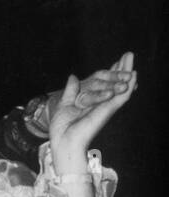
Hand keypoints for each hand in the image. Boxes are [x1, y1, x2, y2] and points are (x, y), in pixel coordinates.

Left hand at [49, 53, 136, 170]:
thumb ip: (71, 91)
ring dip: (126, 70)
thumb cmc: (63, 130)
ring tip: (130, 55)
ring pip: (120, 87)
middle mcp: (100, 104)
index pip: (103, 84)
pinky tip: (133, 74)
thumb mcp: (64, 105)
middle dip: (121, 69)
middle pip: (114, 83)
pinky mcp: (108, 109)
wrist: (63, 142)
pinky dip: (128, 84)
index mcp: (91, 103)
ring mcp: (106, 106)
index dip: (110, 73)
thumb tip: (73, 77)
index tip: (116, 63)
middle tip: (128, 54)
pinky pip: (122, 96)